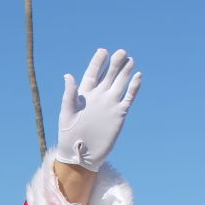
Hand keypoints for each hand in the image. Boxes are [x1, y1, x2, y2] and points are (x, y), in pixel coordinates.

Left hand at [55, 48, 141, 171]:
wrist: (81, 154)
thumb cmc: (69, 135)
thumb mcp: (67, 113)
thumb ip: (69, 94)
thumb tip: (68, 75)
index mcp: (83, 95)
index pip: (92, 74)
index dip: (97, 63)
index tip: (102, 51)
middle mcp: (98, 97)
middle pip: (108, 76)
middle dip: (114, 64)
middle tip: (121, 52)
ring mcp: (109, 105)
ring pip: (119, 84)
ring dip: (124, 72)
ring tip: (130, 59)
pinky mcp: (119, 114)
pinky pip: (128, 97)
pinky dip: (133, 87)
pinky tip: (138, 76)